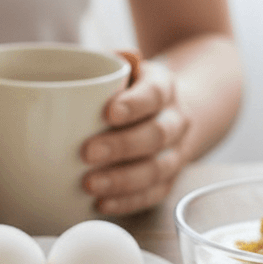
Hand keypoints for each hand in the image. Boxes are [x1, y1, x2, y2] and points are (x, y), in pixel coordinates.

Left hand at [80, 59, 190, 215]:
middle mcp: (176, 120)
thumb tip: (103, 57)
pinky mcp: (168, 180)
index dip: (134, 104)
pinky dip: (127, 202)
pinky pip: (153, 195)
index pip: (154, 94)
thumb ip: (112, 62)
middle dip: (121, 146)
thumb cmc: (132, 89)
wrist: (169, 110)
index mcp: (164, 87)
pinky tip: (101, 205)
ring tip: (89, 185)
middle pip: (156, 135)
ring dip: (122, 180)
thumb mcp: (126, 68)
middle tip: (86, 152)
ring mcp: (176, 153)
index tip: (108, 112)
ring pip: (157, 170)